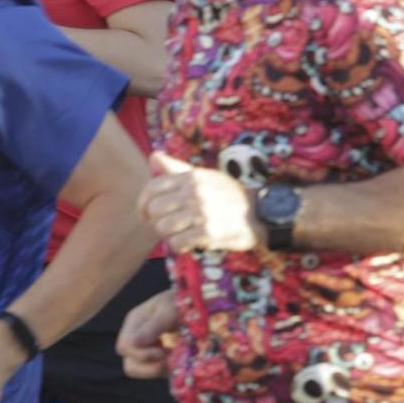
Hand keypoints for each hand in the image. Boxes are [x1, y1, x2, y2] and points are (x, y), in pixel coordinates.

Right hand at [116, 288, 181, 379]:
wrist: (204, 303)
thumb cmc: (185, 300)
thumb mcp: (171, 309)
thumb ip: (153, 326)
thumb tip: (131, 343)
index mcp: (136, 321)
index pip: (125, 347)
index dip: (142, 354)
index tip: (163, 350)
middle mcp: (137, 336)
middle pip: (130, 364)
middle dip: (150, 364)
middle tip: (170, 355)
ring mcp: (146, 348)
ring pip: (139, 371)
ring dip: (157, 369)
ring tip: (175, 358)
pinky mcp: (158, 358)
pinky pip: (154, 372)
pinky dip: (166, 369)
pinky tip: (179, 359)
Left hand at [141, 153, 258, 253]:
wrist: (261, 212)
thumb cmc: (228, 195)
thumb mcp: (205, 177)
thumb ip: (177, 168)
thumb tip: (153, 156)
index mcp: (192, 178)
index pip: (153, 188)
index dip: (143, 203)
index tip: (146, 214)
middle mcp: (195, 193)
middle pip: (154, 210)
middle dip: (156, 221)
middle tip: (168, 226)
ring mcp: (202, 212)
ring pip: (163, 228)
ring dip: (169, 235)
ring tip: (181, 233)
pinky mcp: (209, 232)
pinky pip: (177, 243)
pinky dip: (180, 246)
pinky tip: (190, 242)